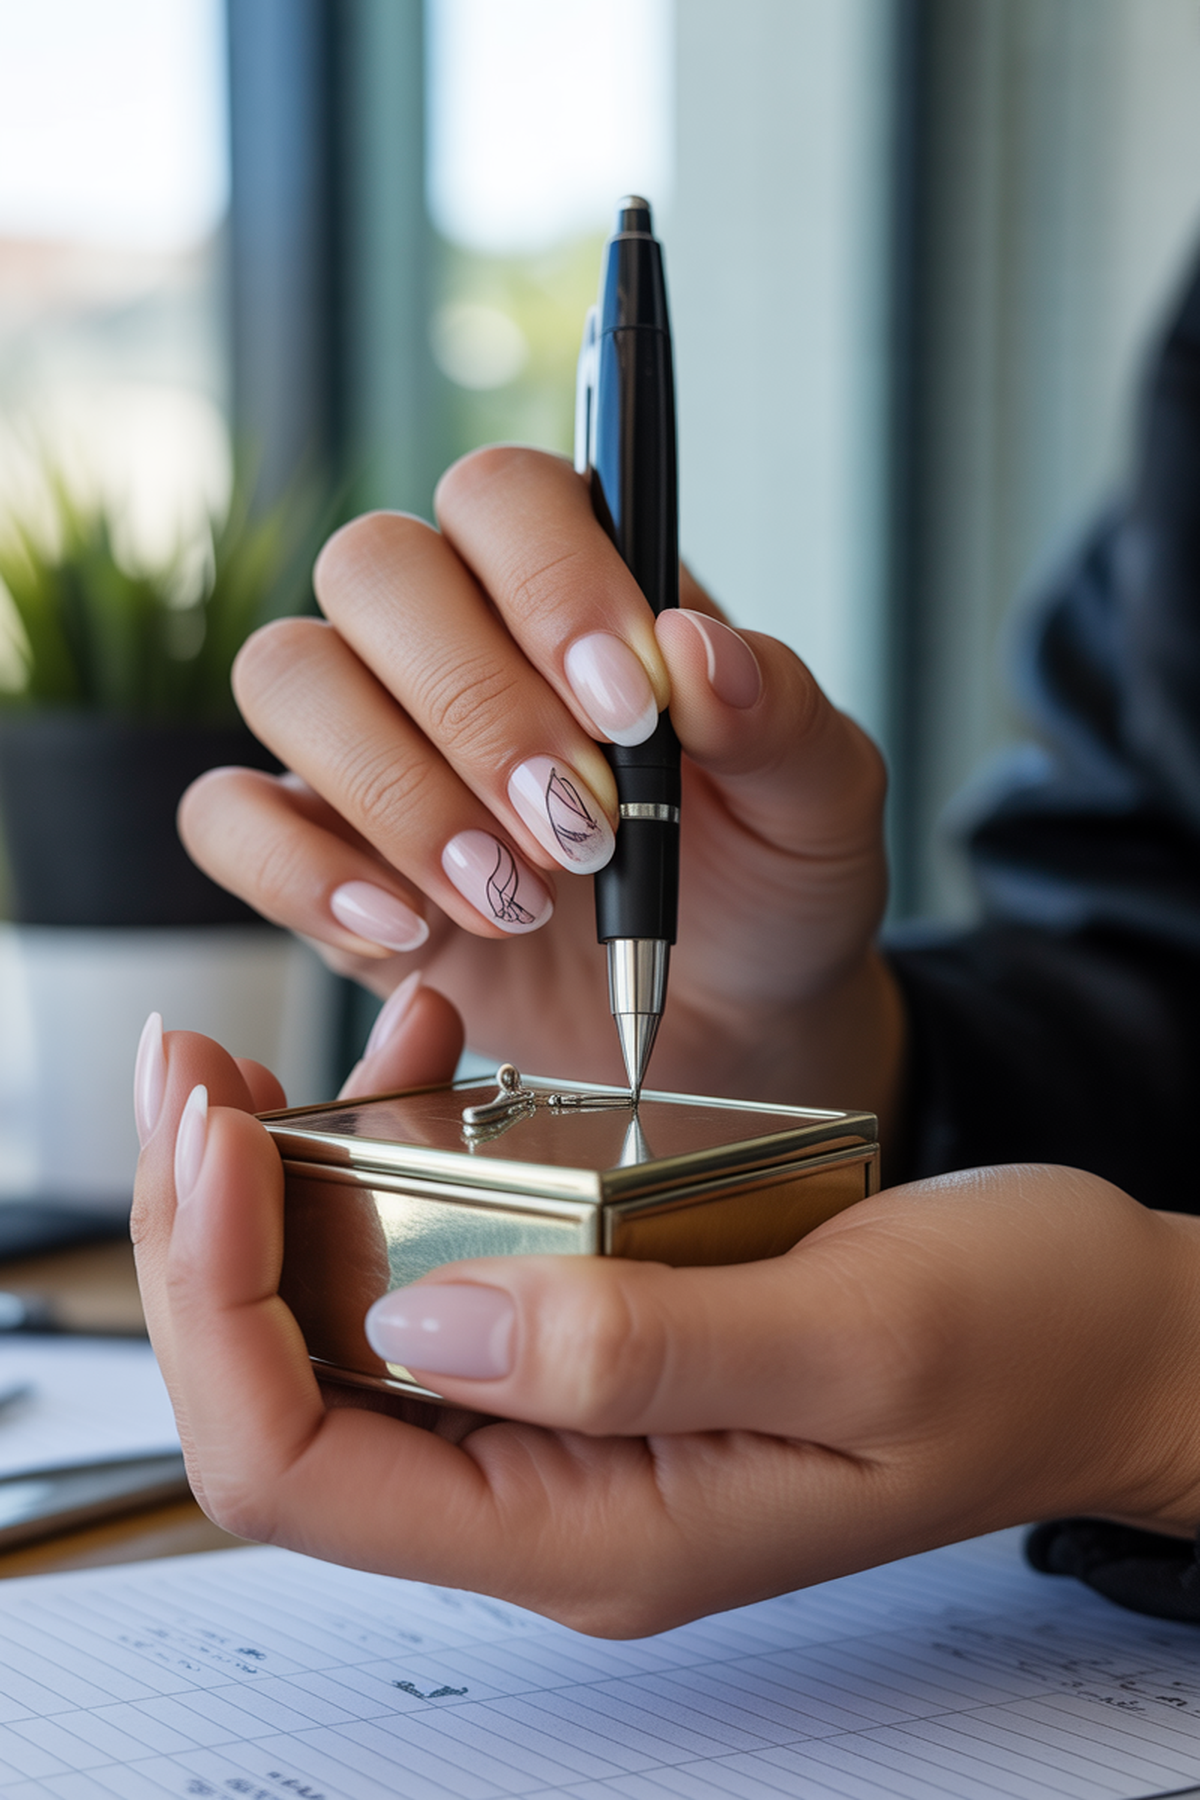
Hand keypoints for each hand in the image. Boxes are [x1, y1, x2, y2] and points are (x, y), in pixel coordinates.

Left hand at [135, 1026, 1199, 1636]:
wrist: (1106, 1332)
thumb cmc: (1018, 1343)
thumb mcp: (858, 1335)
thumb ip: (640, 1352)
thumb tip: (417, 1326)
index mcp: (590, 1527)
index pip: (298, 1467)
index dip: (213, 1303)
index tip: (214, 1135)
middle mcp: (548, 1488)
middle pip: (280, 1395)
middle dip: (203, 1234)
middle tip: (194, 1071)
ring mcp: (562, 1415)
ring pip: (335, 1325)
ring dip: (280, 1192)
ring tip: (288, 1060)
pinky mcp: (590, 1334)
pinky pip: (432, 1264)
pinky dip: (389, 1158)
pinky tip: (425, 1062)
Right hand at [178, 448, 902, 1136]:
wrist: (724, 1021)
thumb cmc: (767, 883)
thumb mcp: (818, 804)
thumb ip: (779, 715)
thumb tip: (699, 651)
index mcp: (573, 585)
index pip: (504, 494)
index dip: (550, 582)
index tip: (631, 707)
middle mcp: (451, 637)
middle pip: (374, 568)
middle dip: (474, 705)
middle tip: (578, 827)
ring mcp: (368, 739)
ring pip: (288, 674)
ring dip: (396, 790)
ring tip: (513, 898)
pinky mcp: (318, 850)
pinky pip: (228, 816)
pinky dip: (301, 869)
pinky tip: (411, 930)